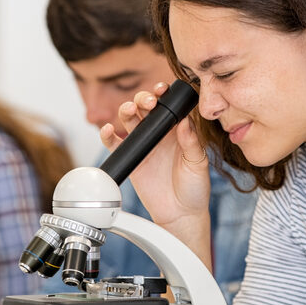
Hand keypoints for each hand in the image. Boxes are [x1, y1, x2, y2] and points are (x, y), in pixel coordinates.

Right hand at [100, 82, 210, 237]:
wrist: (180, 214)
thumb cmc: (194, 188)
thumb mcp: (198, 163)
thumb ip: (191, 143)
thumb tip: (185, 122)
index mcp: (177, 130)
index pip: (167, 105)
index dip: (162, 94)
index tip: (161, 90)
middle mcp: (159, 134)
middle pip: (145, 107)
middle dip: (143, 99)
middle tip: (148, 103)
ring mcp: (144, 145)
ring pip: (129, 120)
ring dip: (126, 110)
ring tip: (128, 111)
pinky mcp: (132, 158)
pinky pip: (115, 143)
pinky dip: (108, 134)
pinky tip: (108, 130)